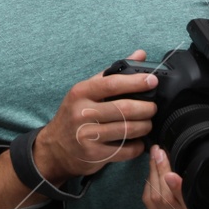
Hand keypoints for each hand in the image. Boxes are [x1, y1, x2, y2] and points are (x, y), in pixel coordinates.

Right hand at [35, 50, 157, 183]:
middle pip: (124, 109)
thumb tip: (139, 54)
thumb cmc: (74, 114)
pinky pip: (125, 150)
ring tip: (147, 124)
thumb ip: (113, 73)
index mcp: (81, 92)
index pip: (112, 84)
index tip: (152, 81)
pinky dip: (137, 146)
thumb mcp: (87, 90)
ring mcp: (87, 135)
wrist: (55, 147)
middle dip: (146, 108)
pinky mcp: (94, 154)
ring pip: (127, 130)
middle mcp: (82, 113)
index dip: (136, 82)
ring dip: (144, 127)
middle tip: (153, 108)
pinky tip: (138, 142)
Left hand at [143, 144, 208, 208]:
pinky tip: (154, 171)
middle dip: (159, 171)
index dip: (178, 189)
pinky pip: (149, 203)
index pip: (189, 203)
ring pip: (155, 199)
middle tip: (159, 150)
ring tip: (157, 155)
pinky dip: (149, 184)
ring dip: (153, 174)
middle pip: (166, 198)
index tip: (171, 174)